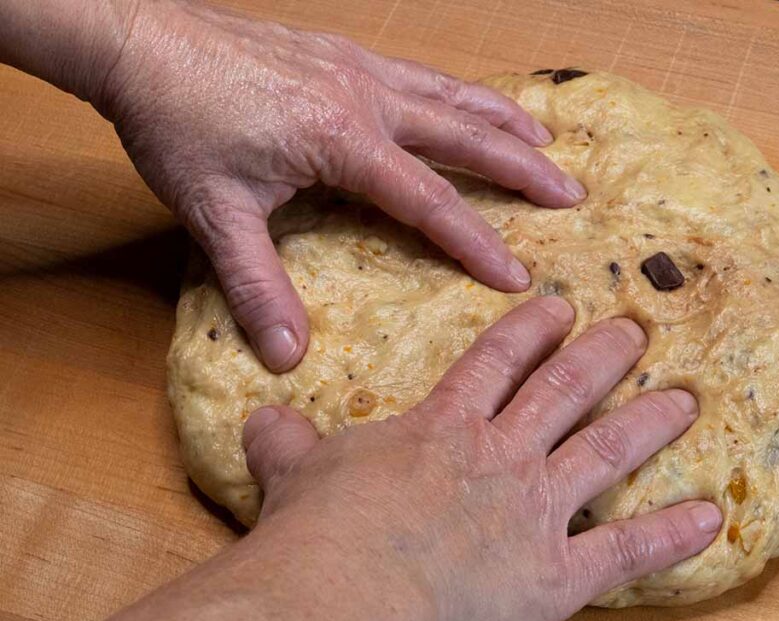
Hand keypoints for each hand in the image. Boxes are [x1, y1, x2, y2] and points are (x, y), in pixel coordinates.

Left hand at [98, 0, 583, 370]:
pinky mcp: (343, 54)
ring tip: (547, 141)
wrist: (139, 40)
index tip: (519, 277)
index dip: (476, 241)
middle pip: (464, 136)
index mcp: (342, 140)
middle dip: (521, 169)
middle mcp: (365, 99)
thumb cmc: (177, 123)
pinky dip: (461, 91)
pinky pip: (422, 73)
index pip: (428, 200)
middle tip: (570, 195)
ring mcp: (358, 70)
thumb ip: (257, 285)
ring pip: (451, 95)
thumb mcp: (214, 213)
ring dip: (502, 120)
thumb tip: (286, 353)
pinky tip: (472, 101)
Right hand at [243, 297, 720, 620]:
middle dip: (603, 355)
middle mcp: (499, 454)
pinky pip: (624, 549)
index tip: (559, 306)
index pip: (497, 360)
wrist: (338, 596)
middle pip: (563, 389)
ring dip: (649, 421)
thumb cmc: (314, 533)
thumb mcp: (294, 473)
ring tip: (686, 399)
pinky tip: (710, 515)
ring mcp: (534, 509)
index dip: (531, 328)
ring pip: (605, 449)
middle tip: (637, 329)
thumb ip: (288, 443)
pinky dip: (671, 533)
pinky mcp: (554, 573)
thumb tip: (263, 420)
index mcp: (443, 427)